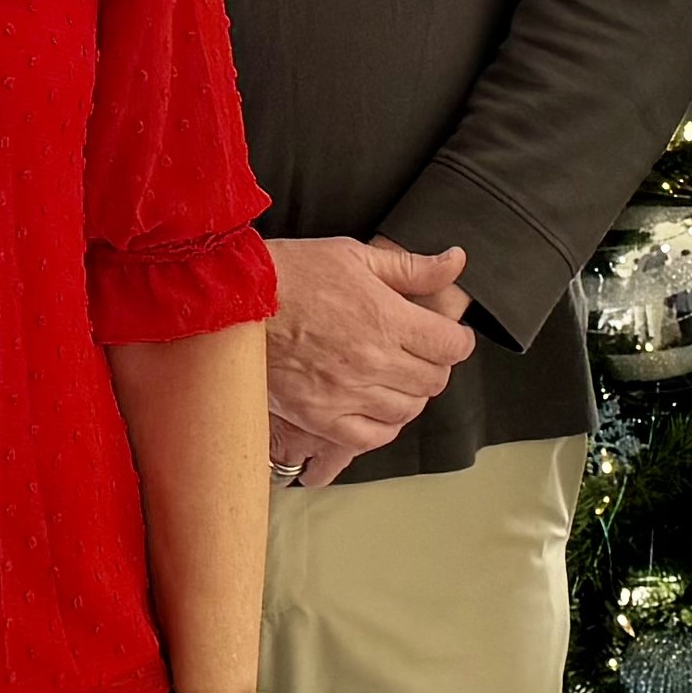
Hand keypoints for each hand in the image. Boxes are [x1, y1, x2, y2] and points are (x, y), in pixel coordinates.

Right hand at [265, 235, 473, 486]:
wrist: (234, 301)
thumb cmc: (293, 273)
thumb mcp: (355, 255)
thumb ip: (412, 267)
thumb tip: (456, 261)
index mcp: (386, 318)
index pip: (451, 346)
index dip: (457, 340)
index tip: (448, 336)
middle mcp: (372, 360)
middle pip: (433, 380)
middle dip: (435, 365)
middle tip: (419, 352)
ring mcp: (346, 392)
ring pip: (406, 410)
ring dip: (410, 394)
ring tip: (396, 377)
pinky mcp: (319, 416)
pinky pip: (370, 437)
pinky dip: (383, 426)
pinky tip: (376, 407)